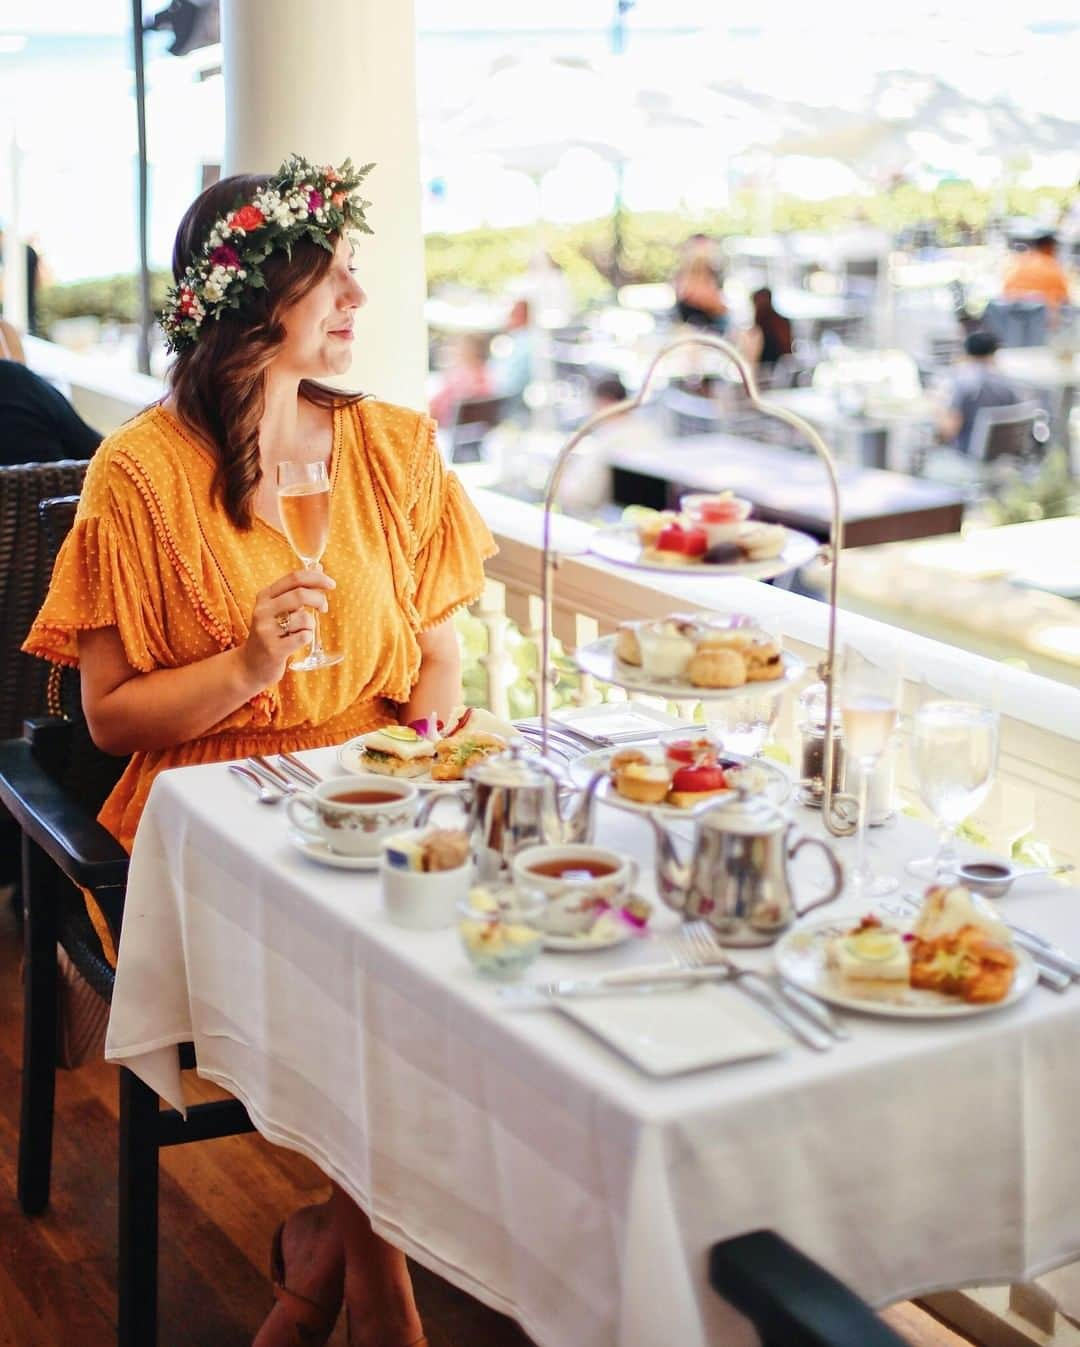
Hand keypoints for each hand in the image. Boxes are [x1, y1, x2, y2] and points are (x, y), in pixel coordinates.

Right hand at [240, 568, 335, 685]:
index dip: (316, 578)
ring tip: (302, 631)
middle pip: (300, 595)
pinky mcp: (274, 649)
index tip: (331, 584)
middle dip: (319, 600)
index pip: (294, 578)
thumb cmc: (271, 633)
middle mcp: (262, 610)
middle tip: (324, 608)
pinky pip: (304, 637)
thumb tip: (319, 567)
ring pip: (304, 618)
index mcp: (265, 596)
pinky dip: (307, 638)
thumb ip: (296, 589)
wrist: (250, 665)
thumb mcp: (278, 608)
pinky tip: (297, 641)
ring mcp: (266, 630)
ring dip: (311, 624)